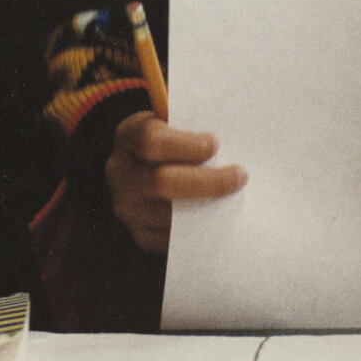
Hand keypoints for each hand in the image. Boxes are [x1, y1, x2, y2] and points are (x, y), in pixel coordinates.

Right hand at [107, 111, 247, 253]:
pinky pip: (172, 239)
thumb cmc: (171, 139)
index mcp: (128, 135)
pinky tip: (217, 215)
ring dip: (207, 208)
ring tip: (233, 197)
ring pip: (169, 215)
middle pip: (162, 182)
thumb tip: (228, 129)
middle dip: (208, 181)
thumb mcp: (174, 120)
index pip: (152, 141)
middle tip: (240, 176)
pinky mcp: (140, 234)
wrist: (145, 167)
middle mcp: (120, 172)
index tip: (216, 144)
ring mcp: (127, 206)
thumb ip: (192, 122)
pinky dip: (198, 229)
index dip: (187, 144)